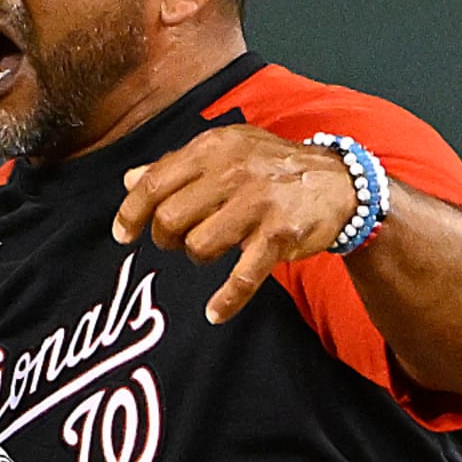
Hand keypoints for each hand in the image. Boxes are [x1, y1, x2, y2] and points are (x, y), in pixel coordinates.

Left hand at [111, 124, 355, 323]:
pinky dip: (226, 300)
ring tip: (211, 250)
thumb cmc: (270, 168)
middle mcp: (233, 172)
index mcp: (213, 149)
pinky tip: (214, 312)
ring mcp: (258, 204)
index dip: (131, 213)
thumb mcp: (224, 152)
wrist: (339, 183)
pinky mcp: (280, 236)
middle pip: (170, 219)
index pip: (154, 182)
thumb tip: (129, 180)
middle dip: (165, 239)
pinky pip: (242, 277)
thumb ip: (176, 166)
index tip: (122, 235)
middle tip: (177, 242)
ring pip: (198, 246)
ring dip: (197, 256)